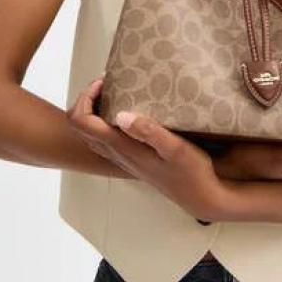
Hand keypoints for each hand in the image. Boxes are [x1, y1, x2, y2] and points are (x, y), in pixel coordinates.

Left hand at [66, 76, 226, 221]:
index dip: (86, 98)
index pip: (83, 122)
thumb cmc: (192, 173)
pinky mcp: (133, 161)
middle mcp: (117, 155)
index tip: (105, 82)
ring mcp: (123, 160)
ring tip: (115, 94)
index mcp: (123, 148)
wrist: (200, 198)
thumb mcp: (176, 148)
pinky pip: (105, 140)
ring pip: (91, 135)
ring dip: (94, 111)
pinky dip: (104, 122)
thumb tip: (120, 115)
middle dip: (86, 101)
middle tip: (107, 84)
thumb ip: (149, 132)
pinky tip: (127, 113)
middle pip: (80, 127)